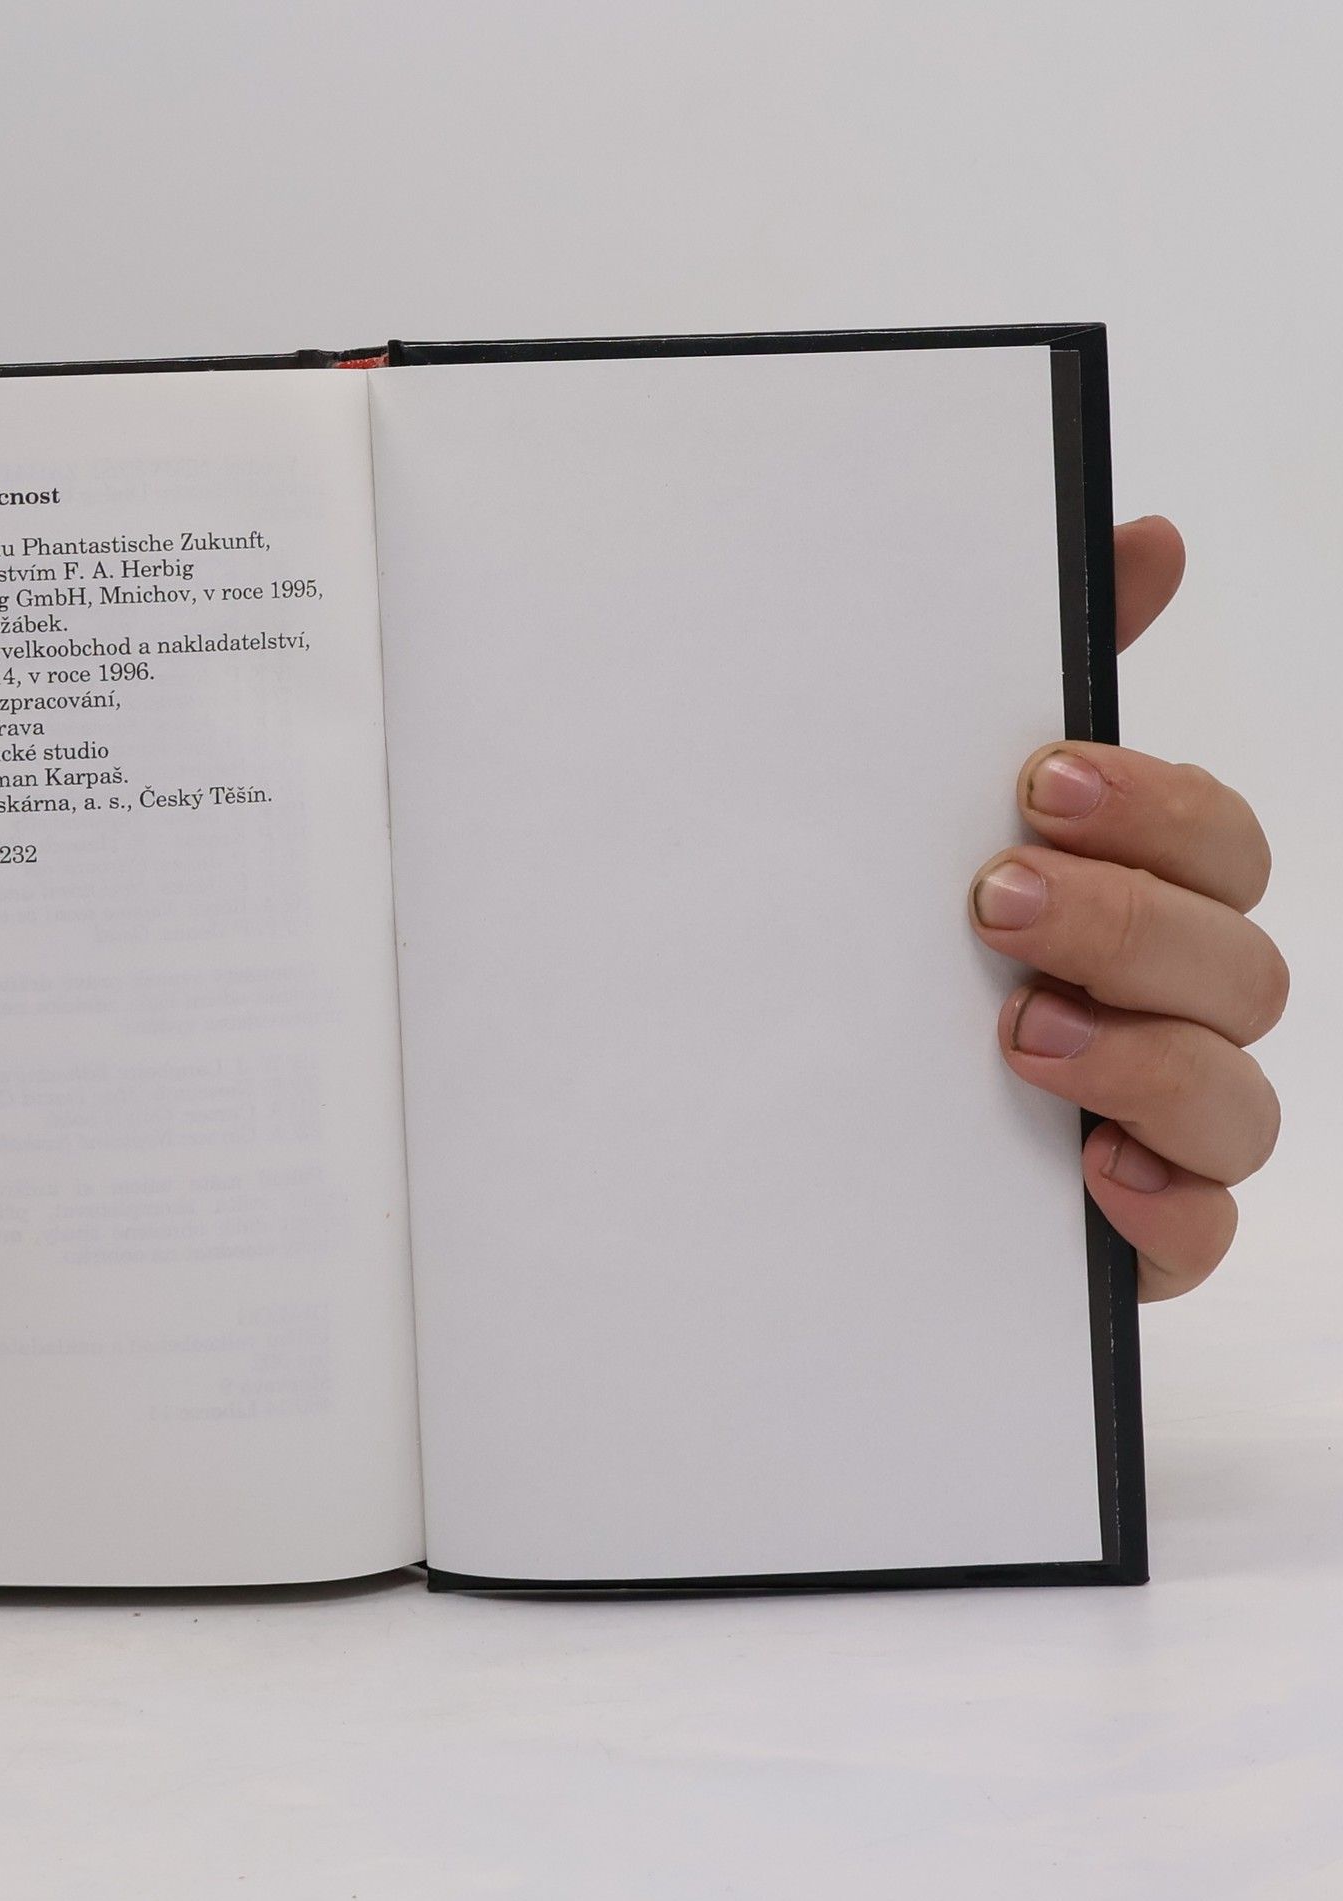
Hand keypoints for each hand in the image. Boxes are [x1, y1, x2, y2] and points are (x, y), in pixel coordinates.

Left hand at [969, 516, 1285, 1300]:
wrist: (793, 1103)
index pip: (1219, 842)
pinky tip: (1092, 1172)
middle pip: (1239, 963)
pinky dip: (1167, 1206)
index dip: (1155, 808)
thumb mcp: (940, 810)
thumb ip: (1041, 684)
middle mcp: (1170, 1008)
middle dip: (1127, 923)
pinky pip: (1205, 1230)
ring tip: (1015, 1031)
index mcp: (1142, 901)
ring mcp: (1161, 1124)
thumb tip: (1147, 536)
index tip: (1041, 783)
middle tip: (995, 900)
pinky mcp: (1134, 1229)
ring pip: (1241, 1099)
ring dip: (1143, 1057)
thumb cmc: (901, 944)